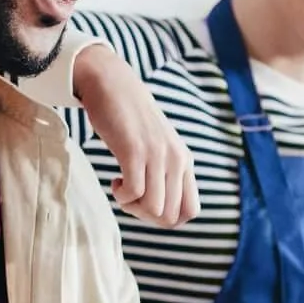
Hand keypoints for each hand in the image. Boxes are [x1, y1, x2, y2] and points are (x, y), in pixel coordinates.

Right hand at [75, 43, 199, 227]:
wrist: (113, 84)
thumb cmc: (129, 120)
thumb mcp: (157, 147)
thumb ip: (165, 171)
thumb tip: (160, 209)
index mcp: (185, 161)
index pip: (191, 211)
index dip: (166, 218)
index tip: (146, 203)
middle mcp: (177, 160)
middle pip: (172, 216)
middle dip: (147, 217)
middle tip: (130, 198)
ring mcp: (158, 155)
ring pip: (155, 209)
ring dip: (132, 207)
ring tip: (121, 187)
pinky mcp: (135, 151)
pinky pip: (135, 192)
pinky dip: (122, 196)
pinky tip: (115, 180)